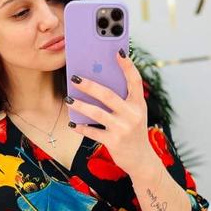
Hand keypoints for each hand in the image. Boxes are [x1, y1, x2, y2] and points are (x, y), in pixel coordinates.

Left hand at [66, 50, 154, 175]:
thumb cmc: (133, 130)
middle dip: (90, 85)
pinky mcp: (114, 142)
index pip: (135, 80)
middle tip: (75, 77)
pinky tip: (72, 123)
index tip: (118, 51)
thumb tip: (98, 80)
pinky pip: (93, 132)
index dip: (127, 65)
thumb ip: (122, 99)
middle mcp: (133, 114)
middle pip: (108, 95)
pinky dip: (81, 127)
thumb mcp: (134, 113)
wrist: (141, 159)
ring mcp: (123, 129)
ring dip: (80, 105)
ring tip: (69, 98)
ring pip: (97, 113)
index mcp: (139, 103)